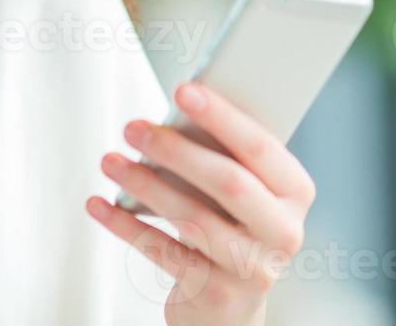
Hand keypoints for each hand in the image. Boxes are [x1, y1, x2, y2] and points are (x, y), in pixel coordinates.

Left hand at [85, 81, 315, 325]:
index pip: (260, 147)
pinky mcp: (218, 295)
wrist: (231, 305)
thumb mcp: (241, 189)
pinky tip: (100, 205)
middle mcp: (284, 232)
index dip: (221, 117)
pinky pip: (164, 252)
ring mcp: (254, 268)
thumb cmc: (229, 224)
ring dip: (144, 184)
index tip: (183, 91)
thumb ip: (223, 154)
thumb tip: (175, 112)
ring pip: (193, 218)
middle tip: (133, 127)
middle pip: (229, 183)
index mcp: (294, 191)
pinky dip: (126, 225)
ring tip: (111, 161)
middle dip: (175, 150)